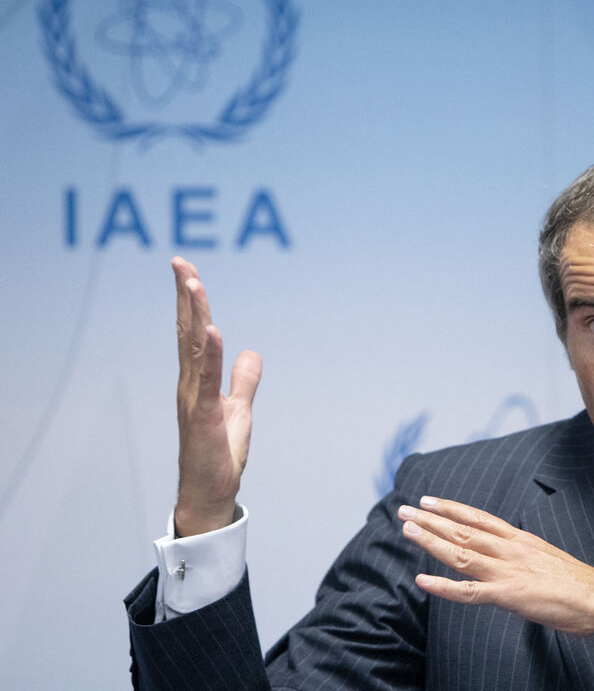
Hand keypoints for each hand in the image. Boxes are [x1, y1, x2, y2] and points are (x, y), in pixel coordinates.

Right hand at [171, 257, 261, 536]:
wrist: (210, 493)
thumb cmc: (219, 454)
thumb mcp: (239, 409)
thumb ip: (243, 380)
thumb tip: (251, 353)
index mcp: (196, 381)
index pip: (192, 333)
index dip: (190, 301)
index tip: (186, 270)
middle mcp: (189, 385)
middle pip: (187, 332)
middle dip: (185, 296)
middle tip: (180, 262)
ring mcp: (194, 400)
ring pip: (194, 349)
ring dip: (195, 314)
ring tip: (193, 282)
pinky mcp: (205, 417)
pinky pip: (208, 380)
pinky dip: (211, 354)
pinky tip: (213, 329)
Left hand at [398, 496, 593, 666]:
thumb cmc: (581, 586)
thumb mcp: (549, 559)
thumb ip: (525, 557)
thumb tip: (511, 559)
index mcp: (521, 540)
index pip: (479, 518)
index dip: (452, 508)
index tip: (429, 500)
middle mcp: (511, 550)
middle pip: (463, 531)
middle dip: (432, 519)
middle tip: (405, 509)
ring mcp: (508, 571)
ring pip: (460, 553)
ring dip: (431, 540)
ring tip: (408, 529)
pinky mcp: (508, 595)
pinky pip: (469, 591)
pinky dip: (443, 587)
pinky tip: (422, 580)